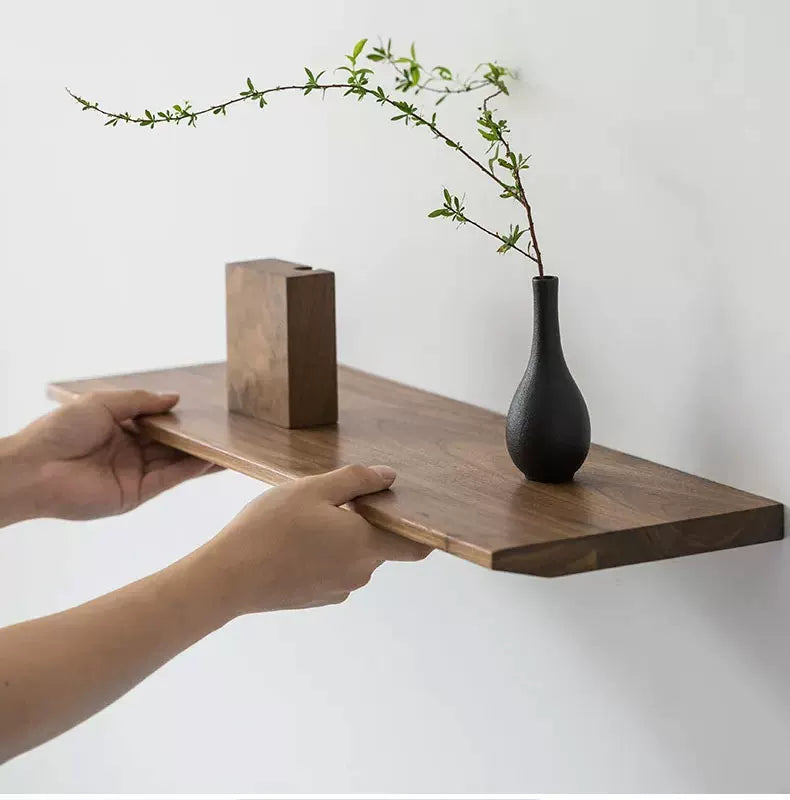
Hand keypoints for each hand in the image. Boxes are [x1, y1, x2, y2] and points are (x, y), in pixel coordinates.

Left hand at [2, 390, 218, 522]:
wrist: (35, 469)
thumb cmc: (59, 431)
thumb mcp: (103, 403)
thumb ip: (141, 401)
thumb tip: (174, 399)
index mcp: (118, 429)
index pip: (158, 424)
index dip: (180, 418)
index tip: (206, 412)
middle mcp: (129, 452)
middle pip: (172, 444)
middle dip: (197, 437)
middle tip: (227, 430)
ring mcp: (135, 473)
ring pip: (176, 462)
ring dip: (202, 454)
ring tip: (231, 445)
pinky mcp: (137, 493)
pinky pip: (170, 478)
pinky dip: (192, 469)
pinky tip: (212, 459)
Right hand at [193, 464, 431, 614]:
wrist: (228, 578)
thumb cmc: (269, 528)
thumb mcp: (312, 489)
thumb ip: (356, 480)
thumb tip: (389, 477)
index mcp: (365, 546)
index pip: (416, 547)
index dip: (418, 527)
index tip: (406, 508)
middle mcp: (359, 573)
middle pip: (378, 543)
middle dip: (363, 521)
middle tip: (328, 499)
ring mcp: (337, 589)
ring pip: (352, 555)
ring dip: (339, 536)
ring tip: (302, 519)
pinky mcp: (316, 598)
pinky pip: (332, 569)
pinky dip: (321, 554)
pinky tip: (291, 541)